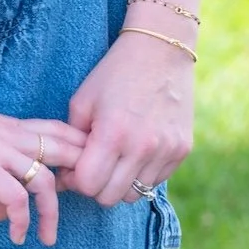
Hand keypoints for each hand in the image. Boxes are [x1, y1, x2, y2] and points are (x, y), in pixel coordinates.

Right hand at [0, 80, 86, 246]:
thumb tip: (0, 214)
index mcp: (11, 128)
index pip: (59, 130)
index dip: (79, 149)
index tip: (83, 176)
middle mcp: (12, 136)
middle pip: (66, 151)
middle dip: (83, 177)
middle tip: (84, 205)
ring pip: (46, 181)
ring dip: (52, 214)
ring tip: (47, 237)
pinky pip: (16, 197)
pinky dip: (21, 220)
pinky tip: (16, 234)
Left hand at [61, 28, 195, 206]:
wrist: (160, 51)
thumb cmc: (114, 73)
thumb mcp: (83, 100)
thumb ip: (73, 139)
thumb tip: (66, 173)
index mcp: (113, 133)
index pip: (88, 185)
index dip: (74, 179)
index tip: (72, 167)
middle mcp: (142, 148)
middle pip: (110, 197)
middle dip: (95, 186)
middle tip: (91, 165)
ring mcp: (166, 151)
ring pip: (135, 195)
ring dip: (119, 183)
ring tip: (113, 157)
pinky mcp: (182, 151)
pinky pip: (155, 181)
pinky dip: (141, 174)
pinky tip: (134, 150)